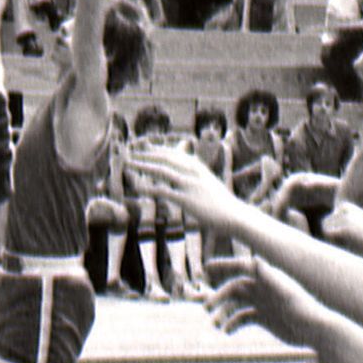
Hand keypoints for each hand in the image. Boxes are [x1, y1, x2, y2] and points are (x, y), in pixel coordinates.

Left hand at [129, 143, 244, 234]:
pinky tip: (138, 187)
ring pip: (162, 170)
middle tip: (130, 153)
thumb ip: (196, 174)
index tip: (143, 147)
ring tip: (128, 164)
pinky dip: (149, 187)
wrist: (235, 215)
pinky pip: (164, 191)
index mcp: (198, 167)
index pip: (173, 153)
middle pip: (165, 158)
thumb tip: (187, 168)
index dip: (156, 149)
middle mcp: (193, 172)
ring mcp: (190, 185)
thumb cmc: (221, 202)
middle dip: (146, 154)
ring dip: (143, 165)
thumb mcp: (208, 182)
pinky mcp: (187, 200)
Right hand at [208, 257, 318, 345]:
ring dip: (223, 313)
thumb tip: (255, 260)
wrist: (315, 330)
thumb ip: (269, 277)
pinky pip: (243, 318)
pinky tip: (227, 331)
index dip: (224, 266)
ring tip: (216, 325)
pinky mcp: (264, 318)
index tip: (206, 268)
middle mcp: (263, 288)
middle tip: (206, 307)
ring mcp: (263, 303)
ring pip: (236, 304)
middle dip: (219, 296)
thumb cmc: (303, 309)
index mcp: (267, 278)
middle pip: (234, 288)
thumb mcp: (285, 293)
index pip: (242, 266)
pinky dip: (233, 324)